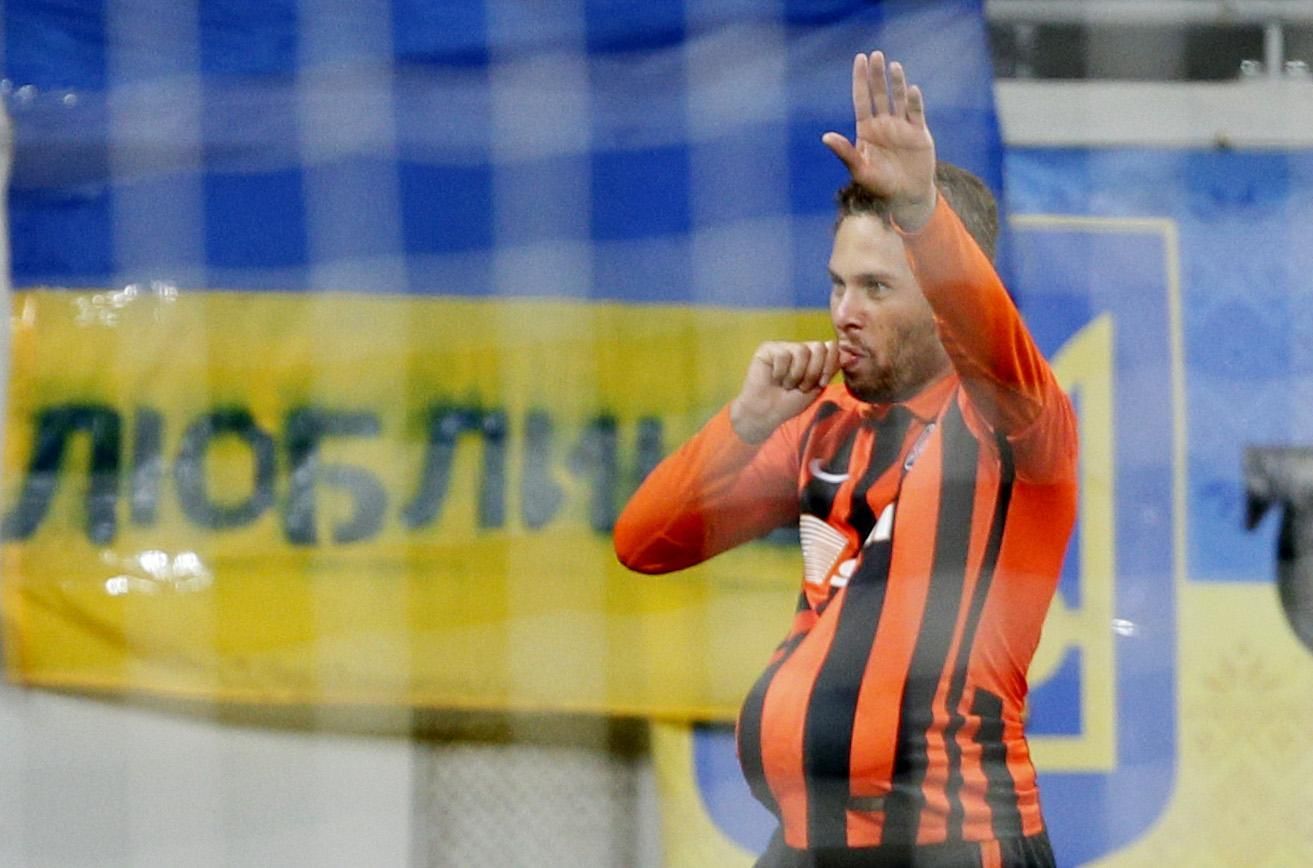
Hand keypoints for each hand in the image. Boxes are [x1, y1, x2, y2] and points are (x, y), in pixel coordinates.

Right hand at [730, 341, 838, 443]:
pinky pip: (783, 355)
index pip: (831, 348)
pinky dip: (781, 372)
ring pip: (802, 351)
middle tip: (801, 387)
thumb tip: (843, 352)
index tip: (821, 384)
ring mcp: (784, 347)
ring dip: (796, 375)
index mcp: (814, 356)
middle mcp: (800, 348)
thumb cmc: (791, 402)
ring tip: (787, 385)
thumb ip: (830, 369)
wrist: (768, 412)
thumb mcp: (817, 387)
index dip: (829, 366)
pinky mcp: (768, 348)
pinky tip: (775, 379)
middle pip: (819, 347)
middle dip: (813, 372)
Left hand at [821, 51, 936, 231]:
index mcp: (867, 130)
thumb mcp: (860, 171)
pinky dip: (914, 102)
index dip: (861, 80)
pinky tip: (912, 90)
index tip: (860, 59)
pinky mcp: (919, 133)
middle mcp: (884, 124)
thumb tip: (825, 136)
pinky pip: (916, 113)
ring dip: (897, 83)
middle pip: (879, 94)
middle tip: (875, 55)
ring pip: (898, 99)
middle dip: (877, 75)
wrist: (905, 198)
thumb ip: (845, 153)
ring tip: (894, 66)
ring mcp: (902, 127)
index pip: (862, 99)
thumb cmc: (879, 187)